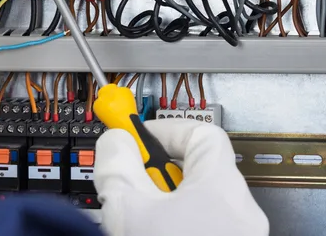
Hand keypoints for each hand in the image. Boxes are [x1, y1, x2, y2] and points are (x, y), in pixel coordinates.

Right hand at [95, 119, 268, 235]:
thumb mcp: (128, 208)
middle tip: (125, 179)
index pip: (203, 133)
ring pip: (194, 205)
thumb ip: (117, 165)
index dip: (164, 128)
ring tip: (131, 219)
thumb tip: (115, 143)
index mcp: (221, 188)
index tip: (135, 135)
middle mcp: (239, 214)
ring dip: (159, 203)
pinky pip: (198, 230)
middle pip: (196, 171)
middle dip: (155, 171)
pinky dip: (170, 227)